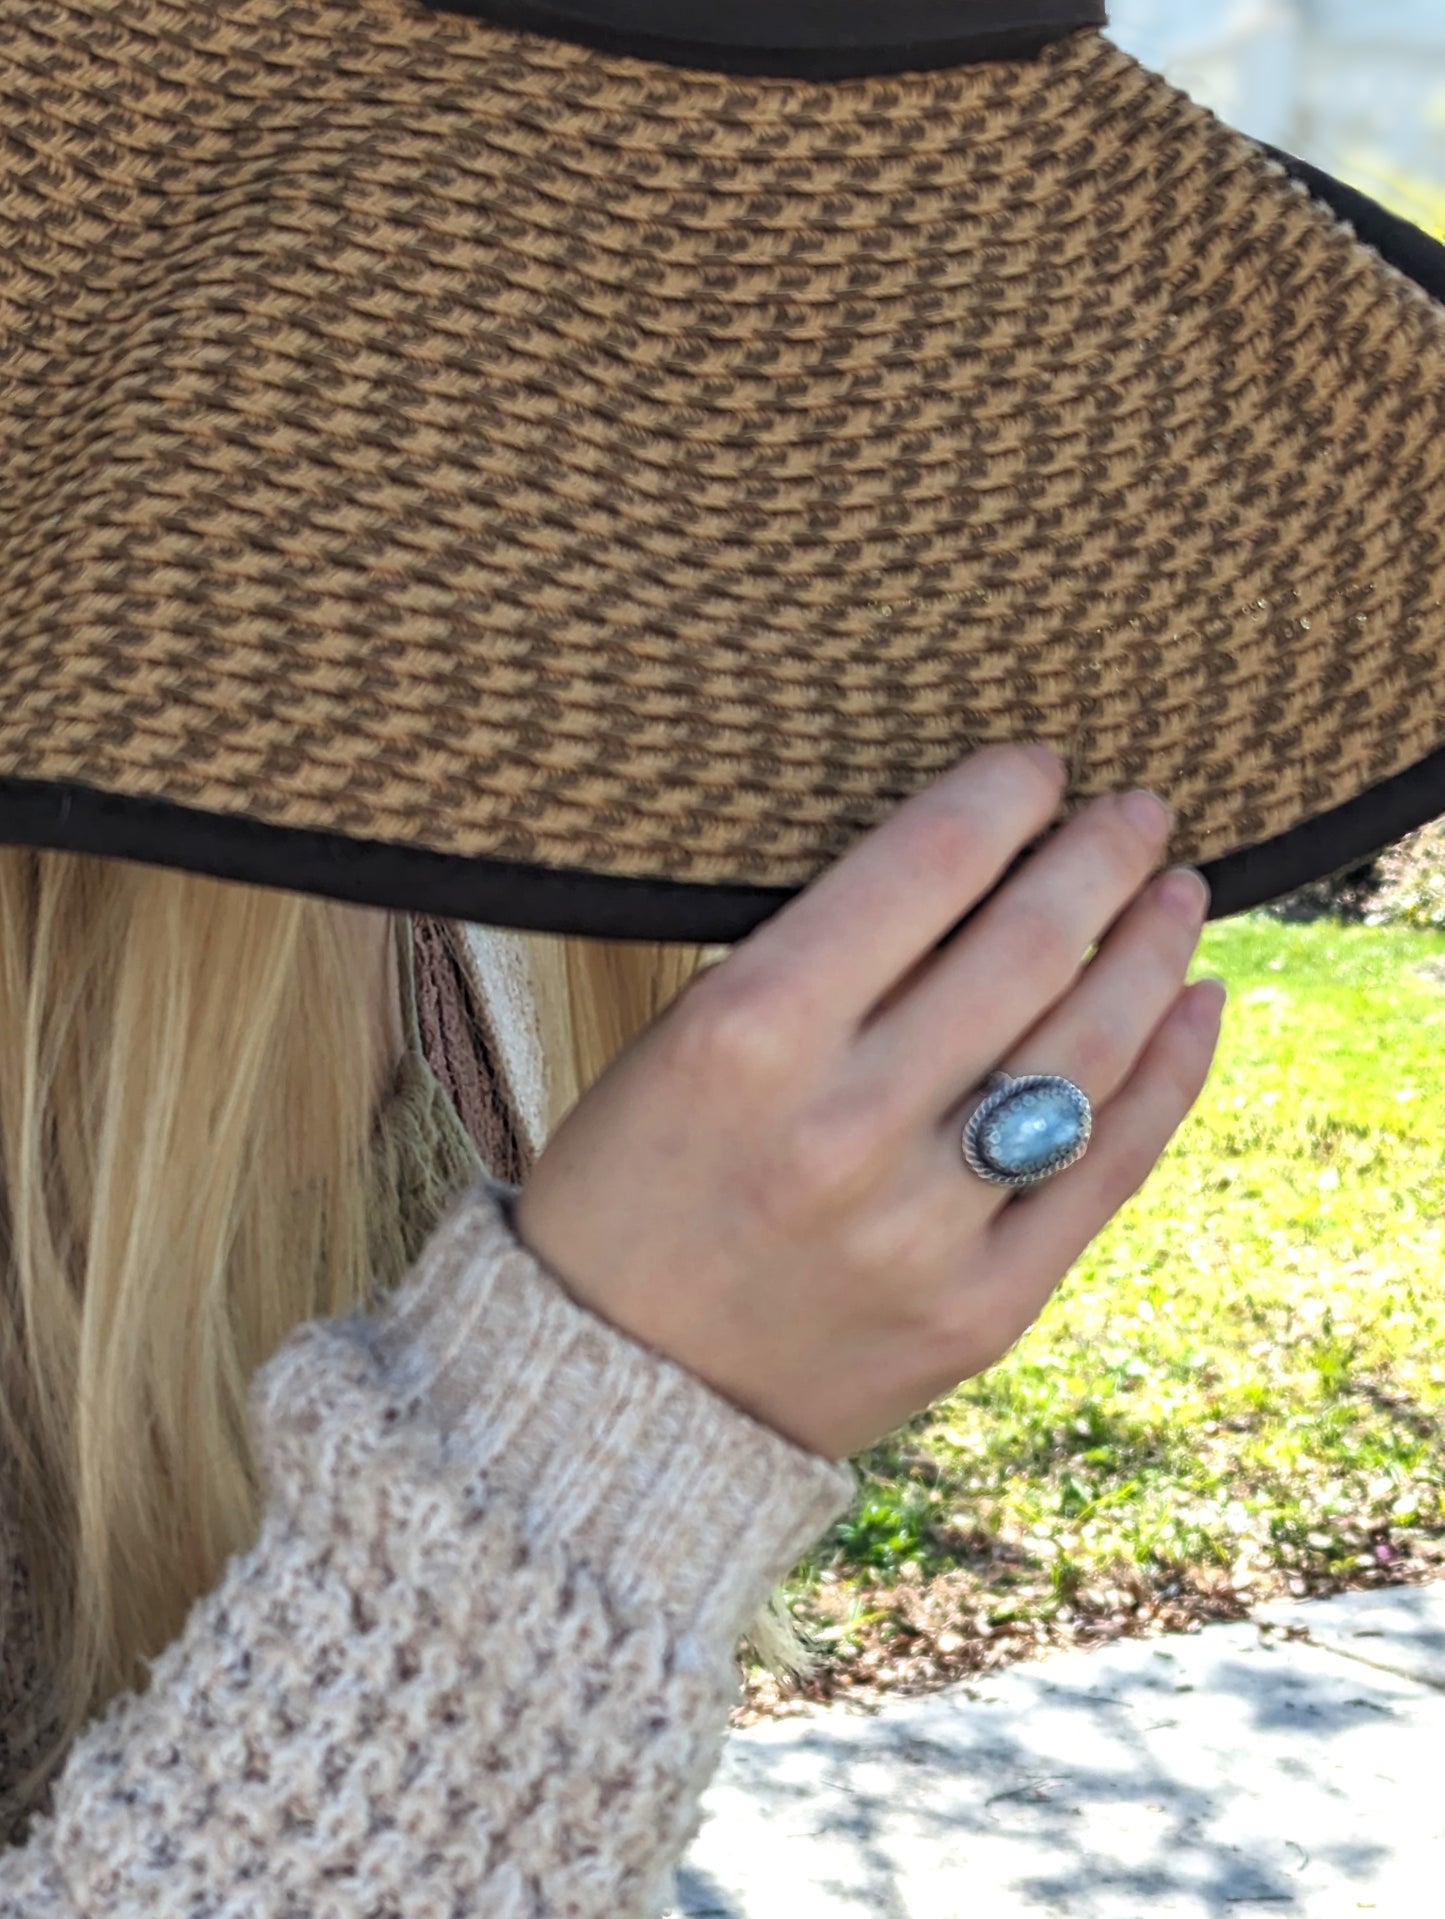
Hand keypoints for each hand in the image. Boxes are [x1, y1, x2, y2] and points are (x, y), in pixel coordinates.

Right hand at [511, 743, 1223, 1460]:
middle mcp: (844, 1124)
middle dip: (1100, 855)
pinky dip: (1169, 1076)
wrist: (614, 1396)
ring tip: (1179, 893)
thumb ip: (813, 963)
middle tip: (1138, 810)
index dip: (1004, 795)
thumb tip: (969, 875)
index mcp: (747, 1035)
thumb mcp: (676, 1042)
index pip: (923, 867)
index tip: (1040, 766)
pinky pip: (1107, 1169)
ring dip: (1152, 950)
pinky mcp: (981, 1309)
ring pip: (1090, 1050)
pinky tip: (1196, 1006)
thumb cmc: (628, 1191)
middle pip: (1028, 947)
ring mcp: (923, 1227)